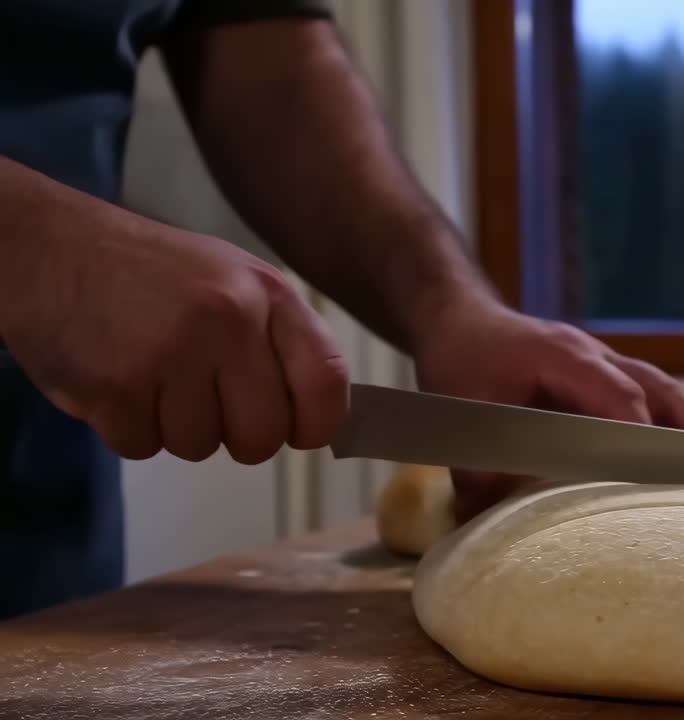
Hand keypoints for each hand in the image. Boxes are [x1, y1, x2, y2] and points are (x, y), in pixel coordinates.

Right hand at [0, 215, 349, 463]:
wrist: (46, 246)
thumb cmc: (147, 272)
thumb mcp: (232, 279)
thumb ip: (278, 341)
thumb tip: (322, 417)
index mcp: (266, 293)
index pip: (326, 380)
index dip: (319, 423)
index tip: (302, 434)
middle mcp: (228, 319)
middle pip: (263, 435)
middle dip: (237, 436)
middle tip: (204, 403)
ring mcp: (172, 352)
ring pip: (200, 447)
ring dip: (174, 427)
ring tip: (151, 376)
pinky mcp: (116, 385)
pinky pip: (143, 446)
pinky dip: (128, 428)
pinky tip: (117, 380)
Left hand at [410, 296, 683, 520]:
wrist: (462, 319)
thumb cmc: (463, 359)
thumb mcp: (459, 408)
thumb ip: (474, 463)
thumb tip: (486, 517)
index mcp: (562, 356)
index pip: (615, 392)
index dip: (640, 429)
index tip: (660, 466)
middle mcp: (595, 356)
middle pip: (657, 387)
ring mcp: (606, 363)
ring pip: (663, 389)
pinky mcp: (607, 377)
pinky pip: (653, 395)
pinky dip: (678, 421)